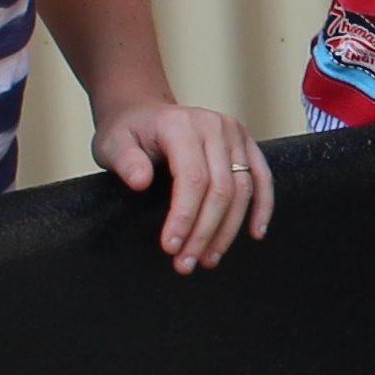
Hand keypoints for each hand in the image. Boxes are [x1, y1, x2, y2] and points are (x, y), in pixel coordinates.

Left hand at [95, 96, 270, 271]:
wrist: (143, 111)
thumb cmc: (127, 131)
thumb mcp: (112, 142)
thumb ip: (124, 160)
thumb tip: (140, 182)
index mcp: (181, 125)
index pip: (193, 179)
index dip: (185, 217)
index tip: (171, 247)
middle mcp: (214, 125)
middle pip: (221, 188)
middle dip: (205, 232)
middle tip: (187, 264)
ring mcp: (234, 133)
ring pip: (243, 189)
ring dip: (228, 229)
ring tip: (209, 259)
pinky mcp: (246, 142)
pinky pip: (262, 177)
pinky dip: (262, 206)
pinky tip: (255, 232)